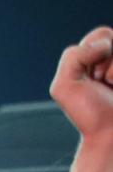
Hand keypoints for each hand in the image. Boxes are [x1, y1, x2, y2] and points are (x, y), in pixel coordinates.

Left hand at [50, 26, 112, 143]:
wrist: (110, 136)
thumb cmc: (88, 113)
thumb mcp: (64, 85)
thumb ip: (73, 56)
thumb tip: (103, 45)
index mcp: (98, 58)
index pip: (102, 35)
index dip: (94, 53)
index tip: (92, 77)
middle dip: (107, 60)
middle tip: (102, 82)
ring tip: (112, 87)